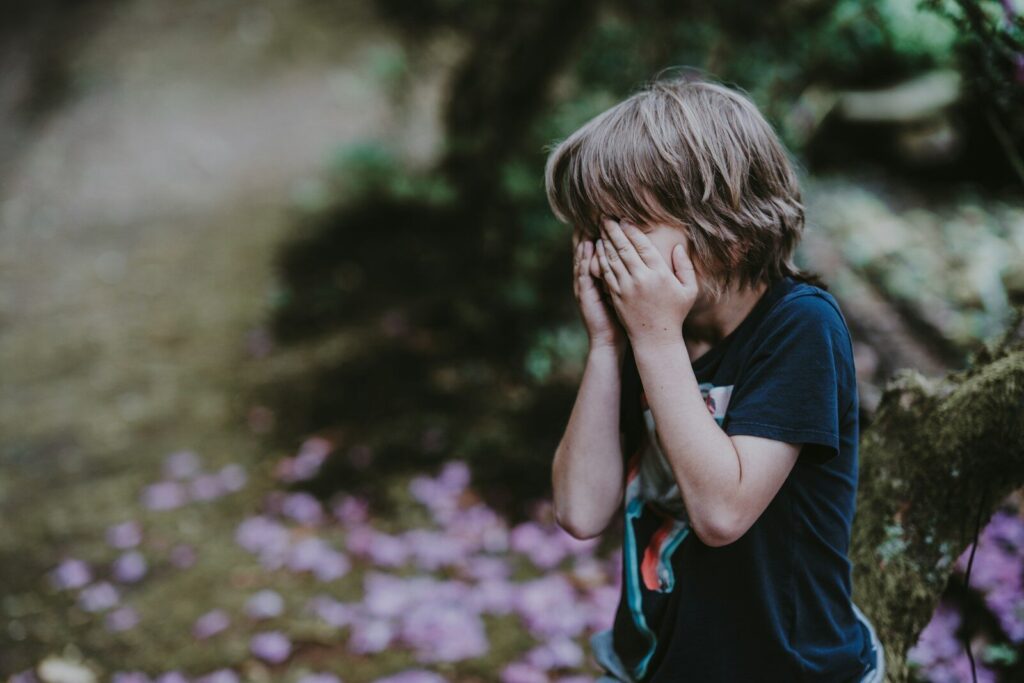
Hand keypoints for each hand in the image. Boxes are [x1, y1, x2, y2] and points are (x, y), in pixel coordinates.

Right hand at [572, 225, 626, 354]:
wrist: (610, 341)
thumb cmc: (622, 319)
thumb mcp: (625, 294)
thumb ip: (629, 276)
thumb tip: (642, 260)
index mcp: (602, 277)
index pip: (601, 251)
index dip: (603, 234)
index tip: (611, 217)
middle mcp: (590, 279)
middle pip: (589, 250)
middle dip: (592, 231)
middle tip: (596, 212)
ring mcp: (585, 286)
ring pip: (584, 257)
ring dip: (585, 239)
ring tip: (587, 221)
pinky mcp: (584, 294)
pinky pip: (584, 272)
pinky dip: (585, 258)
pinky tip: (588, 245)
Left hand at [594, 217, 698, 347]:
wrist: (655, 338)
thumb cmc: (675, 313)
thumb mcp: (689, 290)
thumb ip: (685, 266)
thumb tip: (678, 246)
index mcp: (659, 274)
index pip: (643, 246)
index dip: (632, 231)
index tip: (625, 219)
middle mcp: (641, 279)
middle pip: (624, 249)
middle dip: (613, 231)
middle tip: (605, 217)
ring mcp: (626, 288)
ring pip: (612, 259)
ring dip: (605, 242)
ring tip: (600, 229)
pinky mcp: (616, 296)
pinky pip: (606, 273)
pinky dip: (601, 259)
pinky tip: (599, 249)